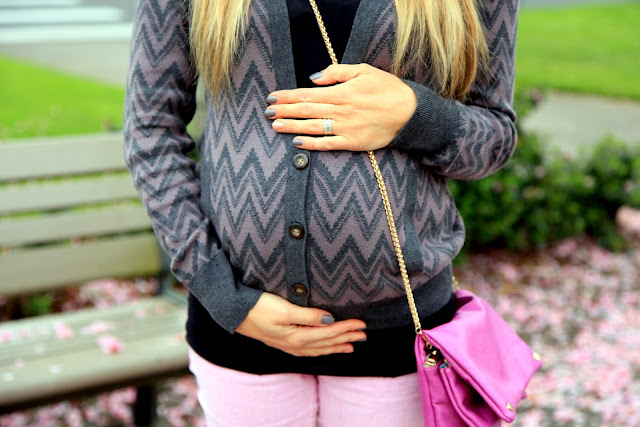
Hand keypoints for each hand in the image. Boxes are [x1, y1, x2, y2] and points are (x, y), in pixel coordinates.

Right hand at [235, 292, 366, 356]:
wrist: (232, 313)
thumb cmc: (257, 307)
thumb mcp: (284, 309)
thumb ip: (309, 316)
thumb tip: (331, 320)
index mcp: (297, 337)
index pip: (329, 333)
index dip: (347, 328)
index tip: (362, 323)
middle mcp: (294, 345)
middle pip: (326, 342)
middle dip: (346, 338)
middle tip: (364, 334)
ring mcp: (287, 346)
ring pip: (318, 348)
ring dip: (336, 346)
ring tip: (351, 345)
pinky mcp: (281, 342)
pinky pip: (308, 350)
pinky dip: (321, 349)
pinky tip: (324, 348)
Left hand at [265, 64, 416, 151]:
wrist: (410, 113)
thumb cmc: (388, 89)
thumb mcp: (364, 70)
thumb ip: (337, 72)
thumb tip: (313, 78)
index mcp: (342, 92)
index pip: (307, 94)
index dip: (287, 96)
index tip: (272, 98)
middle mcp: (340, 110)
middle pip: (306, 110)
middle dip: (284, 111)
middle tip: (267, 113)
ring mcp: (345, 128)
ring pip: (312, 127)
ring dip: (292, 127)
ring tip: (275, 126)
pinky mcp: (352, 142)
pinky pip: (327, 144)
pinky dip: (311, 144)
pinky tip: (297, 143)